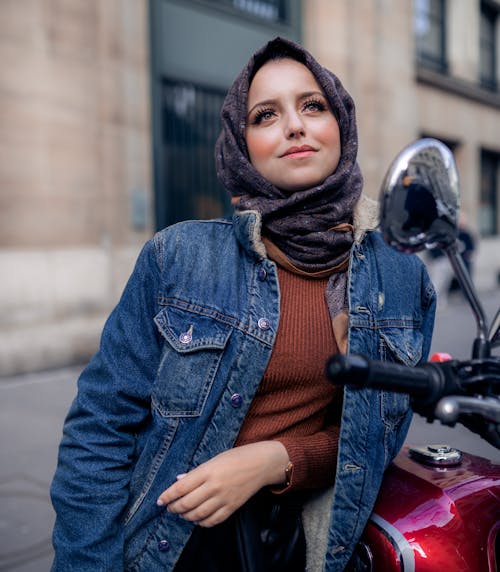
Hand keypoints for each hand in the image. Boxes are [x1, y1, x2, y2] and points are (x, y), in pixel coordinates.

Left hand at [156, 441, 288, 526]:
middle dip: (174, 508)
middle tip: (170, 507)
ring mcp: (223, 498)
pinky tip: (197, 519)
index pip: (181, 487)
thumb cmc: (236, 457)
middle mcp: (213, 486)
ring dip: (186, 516)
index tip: (160, 500)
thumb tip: (179, 481)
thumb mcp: (214, 459)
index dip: (167, 496)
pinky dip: (201, 523)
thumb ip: (196, 472)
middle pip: (186, 503)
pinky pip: (212, 521)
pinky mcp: (232, 507)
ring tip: (182, 513)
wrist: (261, 463)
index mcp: (207, 471)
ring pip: (197, 515)